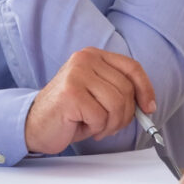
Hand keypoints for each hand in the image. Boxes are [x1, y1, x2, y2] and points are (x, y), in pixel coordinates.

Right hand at [24, 47, 156, 153]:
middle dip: (124, 115)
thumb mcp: (98, 95)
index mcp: (93, 55)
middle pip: (126, 89)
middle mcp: (84, 59)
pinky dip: (96, 128)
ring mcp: (76, 74)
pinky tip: (82, 126)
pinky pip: (100, 116)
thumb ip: (120, 91)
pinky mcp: (71, 93)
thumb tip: (148, 105)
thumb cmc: (69, 112)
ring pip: (117, 104)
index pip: (132, 67)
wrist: (34, 125)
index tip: (149, 108)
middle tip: (109, 125)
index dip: (146, 89)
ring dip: (110, 124)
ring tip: (95, 126)